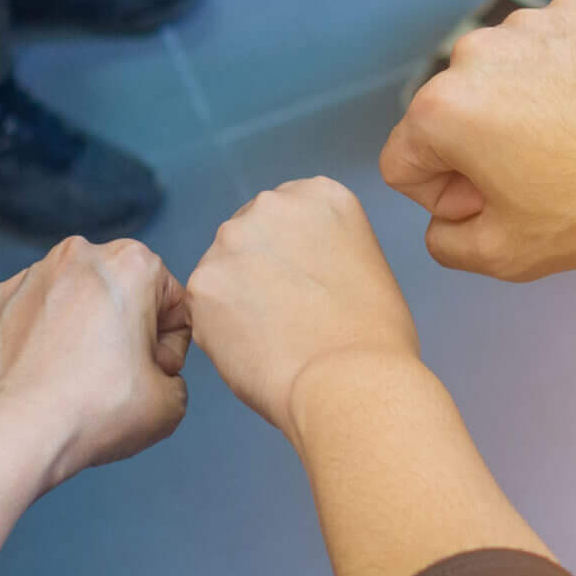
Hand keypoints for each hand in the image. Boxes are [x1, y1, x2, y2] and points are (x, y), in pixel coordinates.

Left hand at [0, 236, 191, 486]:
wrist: (13, 434)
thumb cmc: (94, 410)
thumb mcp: (171, 403)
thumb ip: (173, 376)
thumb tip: (153, 377)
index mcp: (130, 263)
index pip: (170, 301)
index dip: (169, 345)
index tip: (153, 374)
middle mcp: (75, 257)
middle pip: (117, 294)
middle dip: (121, 332)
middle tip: (115, 380)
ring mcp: (24, 278)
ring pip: (67, 303)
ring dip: (75, 334)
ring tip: (71, 384)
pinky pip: (24, 319)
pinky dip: (33, 343)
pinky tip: (36, 380)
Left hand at [185, 178, 420, 442]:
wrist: (350, 381)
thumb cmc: (372, 336)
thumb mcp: (364, 260)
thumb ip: (321, 248)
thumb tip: (292, 269)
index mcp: (319, 194)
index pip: (285, 216)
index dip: (291, 256)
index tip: (304, 285)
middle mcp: (272, 204)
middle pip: (249, 236)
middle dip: (258, 271)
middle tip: (285, 314)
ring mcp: (232, 240)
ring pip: (222, 270)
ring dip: (236, 298)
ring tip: (272, 336)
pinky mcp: (202, 282)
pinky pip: (203, 306)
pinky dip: (220, 329)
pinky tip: (254, 348)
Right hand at [380, 0, 575, 278]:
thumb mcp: (512, 253)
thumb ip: (449, 244)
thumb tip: (446, 221)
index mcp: (440, 111)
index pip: (404, 163)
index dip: (445, 199)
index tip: (500, 204)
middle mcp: (471, 54)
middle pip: (449, 117)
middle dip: (481, 153)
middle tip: (546, 179)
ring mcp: (524, 24)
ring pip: (499, 82)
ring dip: (522, 113)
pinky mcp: (572, 9)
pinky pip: (545, 53)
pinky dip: (563, 80)